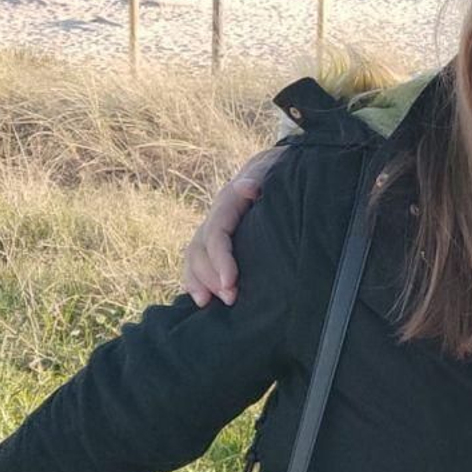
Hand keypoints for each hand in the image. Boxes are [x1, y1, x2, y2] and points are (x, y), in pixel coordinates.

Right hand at [181, 148, 283, 306]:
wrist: (276, 167)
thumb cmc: (278, 171)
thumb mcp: (272, 168)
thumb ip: (260, 176)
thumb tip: (247, 187)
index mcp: (228, 200)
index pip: (216, 233)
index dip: (220, 259)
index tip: (231, 282)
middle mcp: (216, 215)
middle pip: (200, 249)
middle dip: (211, 277)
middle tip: (231, 299)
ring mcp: (214, 227)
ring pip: (194, 256)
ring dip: (199, 281)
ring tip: (210, 303)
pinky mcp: (217, 239)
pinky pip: (197, 260)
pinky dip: (195, 279)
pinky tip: (202, 299)